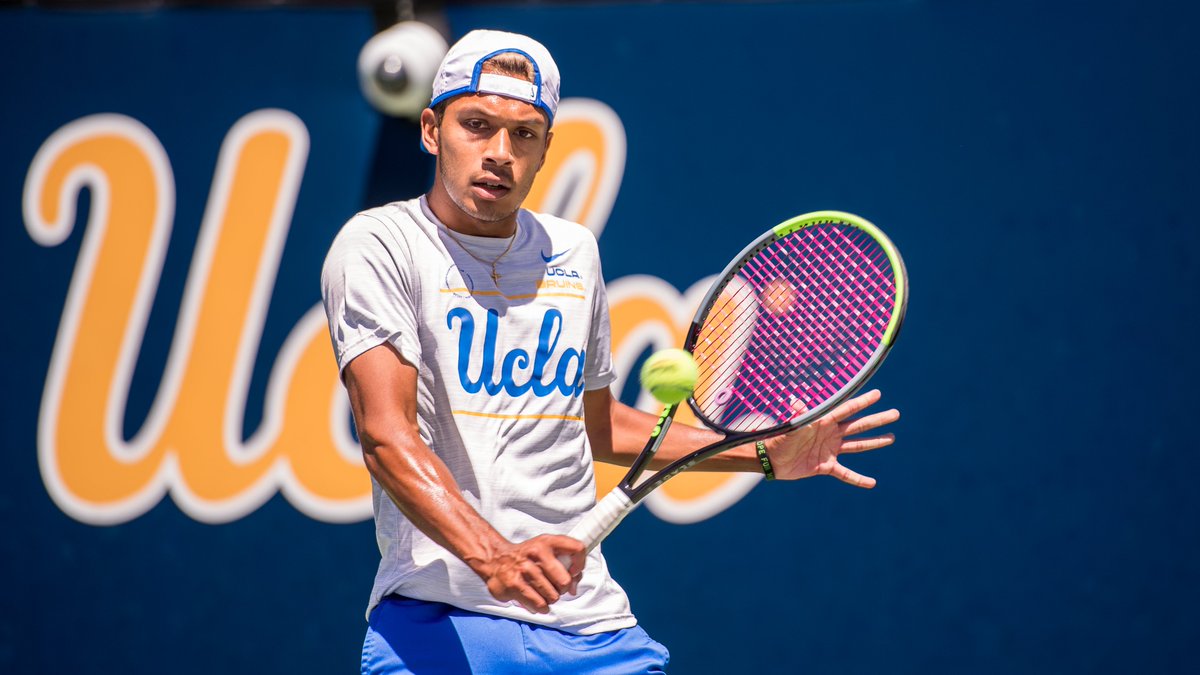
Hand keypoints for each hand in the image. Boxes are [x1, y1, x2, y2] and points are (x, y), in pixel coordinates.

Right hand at [473, 535, 584, 613]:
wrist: (494, 559)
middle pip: (565, 581)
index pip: (577, 548)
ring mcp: (524, 569)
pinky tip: (536, 600)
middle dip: (562, 589)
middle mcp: (536, 552)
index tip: (573, 572)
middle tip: (554, 587)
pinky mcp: (514, 585)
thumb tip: (573, 589)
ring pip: (552, 596)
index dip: (580, 564)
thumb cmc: (526, 558)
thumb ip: (564, 566)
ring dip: (549, 599)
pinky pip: (539, 604)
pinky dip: (540, 607)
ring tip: (541, 593)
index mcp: (547, 541)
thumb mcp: (545, 551)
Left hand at [763, 389, 898, 486]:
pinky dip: (858, 479)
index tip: (878, 394)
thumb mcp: (790, 427)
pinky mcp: (826, 466)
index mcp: (823, 421)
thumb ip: (798, 416)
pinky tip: (872, 482)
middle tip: (896, 414)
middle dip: (877, 419)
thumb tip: (795, 402)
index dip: (862, 402)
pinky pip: (846, 473)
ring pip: (857, 445)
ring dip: (875, 442)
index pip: (847, 409)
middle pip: (858, 425)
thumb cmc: (779, 438)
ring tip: (891, 438)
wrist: (770, 459)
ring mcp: (830, 450)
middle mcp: (830, 434)